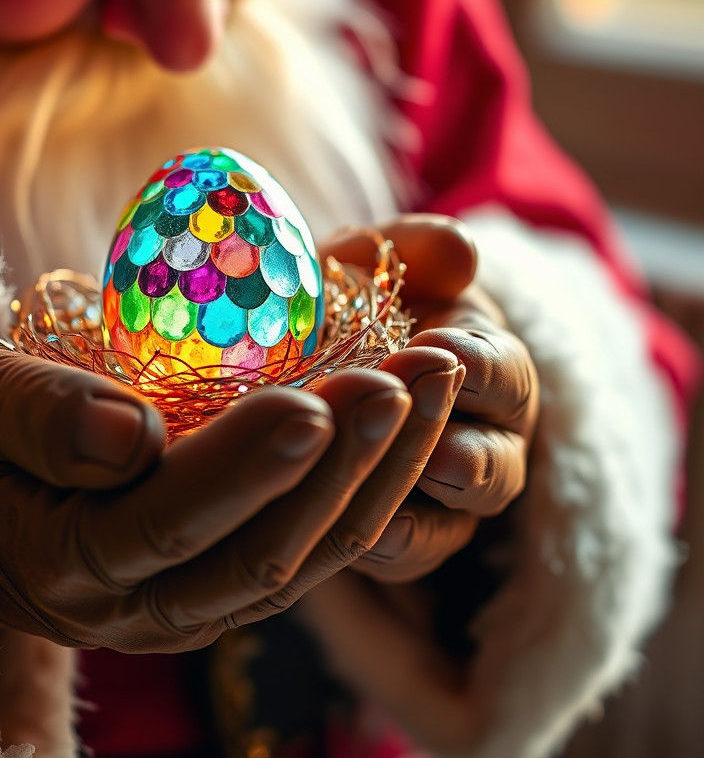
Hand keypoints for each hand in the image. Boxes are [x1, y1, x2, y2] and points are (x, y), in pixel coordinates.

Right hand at [0, 328, 464, 653]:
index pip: (169, 519)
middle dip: (353, 460)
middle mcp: (141, 605)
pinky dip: (373, 485)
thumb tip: (129, 435)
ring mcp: (194, 601)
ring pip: (310, 557)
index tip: (317, 399)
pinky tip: (417, 420)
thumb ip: (30, 415)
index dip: (245, 466)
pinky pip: (316, 547)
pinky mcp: (228, 580)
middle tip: (422, 367)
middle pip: (266, 549)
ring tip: (442, 377)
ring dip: (385, 470)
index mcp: (66, 561)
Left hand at [319, 216, 538, 582]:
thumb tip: (462, 250)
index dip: (478, 366)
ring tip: (372, 504)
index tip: (440, 348)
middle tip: (432, 453)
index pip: (504, 374)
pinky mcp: (394, 539)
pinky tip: (326, 530)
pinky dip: (371, 549)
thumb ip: (416, 249)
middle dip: (466, 461)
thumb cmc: (350, 298)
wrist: (303, 346)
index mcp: (487, 370)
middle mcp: (481, 443)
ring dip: (416, 517)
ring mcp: (440, 502)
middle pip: (496, 470)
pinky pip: (396, 559)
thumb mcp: (374, 260)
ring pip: (450, 528)